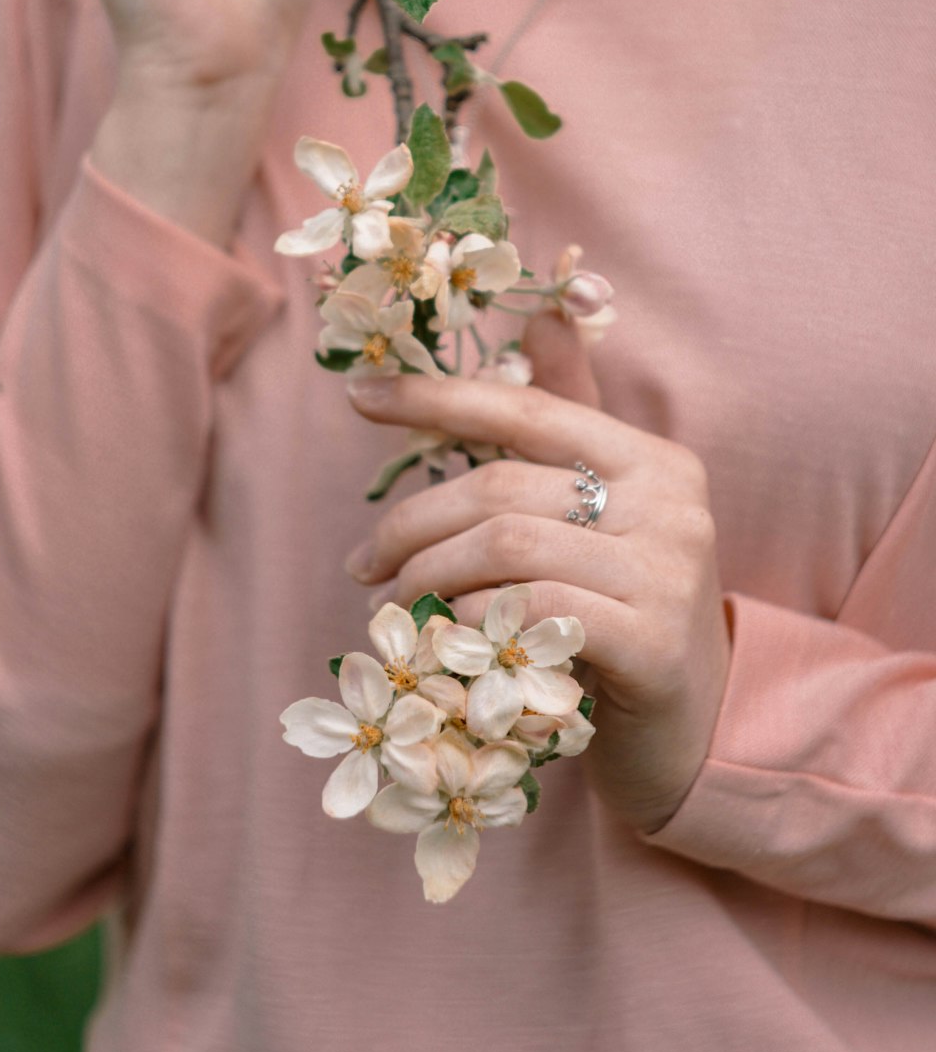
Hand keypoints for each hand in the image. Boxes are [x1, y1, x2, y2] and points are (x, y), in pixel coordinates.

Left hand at [343, 313, 731, 834]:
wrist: (693, 732)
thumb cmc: (627, 614)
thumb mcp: (602, 516)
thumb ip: (570, 422)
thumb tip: (539, 318)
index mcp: (653, 461)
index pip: (528, 410)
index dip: (437, 398)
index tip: (357, 394)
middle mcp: (671, 504)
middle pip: (503, 487)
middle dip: (412, 521)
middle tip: (363, 561)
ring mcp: (668, 573)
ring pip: (507, 546)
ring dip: (428, 574)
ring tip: (395, 601)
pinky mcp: (655, 645)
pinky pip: (533, 610)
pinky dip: (473, 616)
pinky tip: (450, 632)